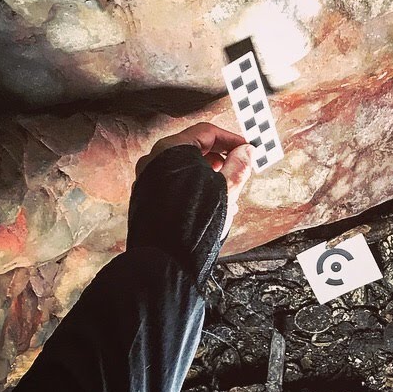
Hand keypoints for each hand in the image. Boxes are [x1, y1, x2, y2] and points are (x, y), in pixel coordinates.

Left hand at [136, 122, 254, 238]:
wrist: (166, 259)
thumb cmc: (194, 222)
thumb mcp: (227, 189)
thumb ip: (239, 166)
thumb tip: (246, 152)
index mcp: (171, 150)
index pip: (206, 132)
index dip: (231, 139)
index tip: (246, 149)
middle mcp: (154, 160)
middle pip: (193, 149)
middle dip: (220, 158)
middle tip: (238, 168)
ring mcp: (147, 179)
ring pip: (183, 168)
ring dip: (208, 175)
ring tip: (228, 191)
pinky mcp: (146, 198)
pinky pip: (173, 184)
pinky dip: (193, 188)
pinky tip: (210, 204)